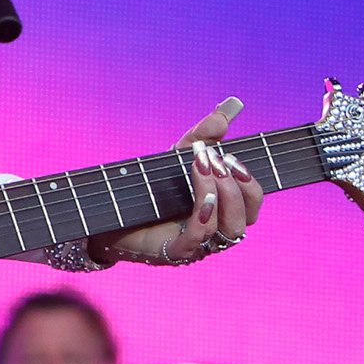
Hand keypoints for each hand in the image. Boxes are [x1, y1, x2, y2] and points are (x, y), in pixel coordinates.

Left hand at [89, 99, 261, 265]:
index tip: (232, 155)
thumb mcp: (177, 157)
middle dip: (238, 187)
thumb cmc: (152, 188)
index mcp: (224, 210)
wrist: (111, 211)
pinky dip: (204, 216)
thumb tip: (226, 112)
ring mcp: (200, 244)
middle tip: (218, 161)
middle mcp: (218, 230)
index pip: (253, 201)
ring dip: (220, 194)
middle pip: (247, 217)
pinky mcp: (176, 251)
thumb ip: (202, 135)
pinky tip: (201, 198)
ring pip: (228, 229)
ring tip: (203, 168)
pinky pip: (199, 238)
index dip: (250, 181)